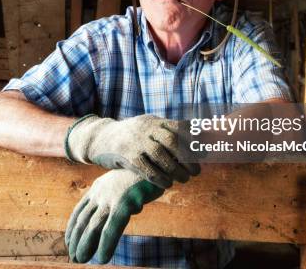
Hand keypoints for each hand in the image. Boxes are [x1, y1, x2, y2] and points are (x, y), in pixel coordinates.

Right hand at [65, 114, 199, 187]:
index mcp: (155, 121)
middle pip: (172, 141)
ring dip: (175, 170)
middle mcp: (146, 128)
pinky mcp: (126, 155)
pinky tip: (167, 184)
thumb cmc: (131, 136)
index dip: (195, 141)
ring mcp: (135, 141)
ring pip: (160, 155)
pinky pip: (145, 168)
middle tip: (196, 171)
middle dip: (188, 158)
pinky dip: (159, 177)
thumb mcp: (149, 126)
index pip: (179, 127)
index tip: (205, 154)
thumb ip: (169, 130)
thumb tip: (198, 135)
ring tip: (184, 179)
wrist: (100, 137)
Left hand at [65, 169, 163, 263]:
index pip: (79, 211)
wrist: (156, 160)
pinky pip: (112, 228)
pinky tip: (103, 257)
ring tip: (80, 259)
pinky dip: (105, 244)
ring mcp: (112, 198)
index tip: (68, 242)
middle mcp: (101, 193)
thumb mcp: (125, 186)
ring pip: (93, 226)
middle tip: (73, 257)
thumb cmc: (143, 175)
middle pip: (83, 220)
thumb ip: (121, 198)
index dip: (72, 228)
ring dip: (85, 245)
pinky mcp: (125, 203)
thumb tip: (130, 212)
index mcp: (98, 188)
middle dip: (76, 240)